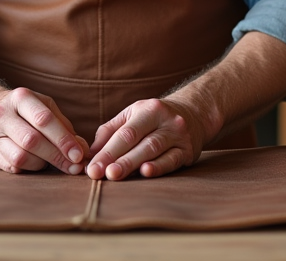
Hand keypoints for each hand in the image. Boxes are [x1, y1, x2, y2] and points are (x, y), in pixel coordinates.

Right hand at [0, 87, 89, 174]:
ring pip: (21, 157)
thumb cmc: (23, 110)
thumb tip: (82, 149)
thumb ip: (64, 125)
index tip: (79, 155)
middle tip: (74, 167)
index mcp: (20, 98)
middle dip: (57, 156)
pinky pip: (11, 167)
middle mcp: (3, 114)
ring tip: (50, 161)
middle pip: (32, 140)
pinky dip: (28, 169)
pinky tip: (36, 165)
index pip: (44, 120)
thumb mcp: (43, 106)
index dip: (63, 139)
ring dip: (42, 164)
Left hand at [85, 98, 209, 179]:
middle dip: (116, 159)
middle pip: (138, 141)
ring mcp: (179, 135)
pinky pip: (172, 160)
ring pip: (153, 150)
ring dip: (132, 164)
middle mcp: (165, 120)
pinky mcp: (188, 151)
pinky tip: (146, 173)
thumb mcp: (133, 116)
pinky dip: (158, 167)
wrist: (195, 114)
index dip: (106, 151)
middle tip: (99, 174)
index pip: (124, 133)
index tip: (92, 168)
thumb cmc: (154, 118)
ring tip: (114, 175)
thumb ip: (110, 132)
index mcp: (148, 110)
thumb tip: (90, 155)